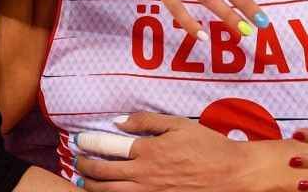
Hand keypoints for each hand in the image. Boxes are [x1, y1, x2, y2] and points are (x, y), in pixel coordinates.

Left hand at [74, 113, 246, 191]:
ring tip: (83, 179)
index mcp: (149, 151)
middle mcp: (144, 175)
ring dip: (91, 185)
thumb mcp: (179, 125)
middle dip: (84, 166)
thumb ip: (148, 121)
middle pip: (103, 172)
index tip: (79, 140)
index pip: (108, 146)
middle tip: (76, 160)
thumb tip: (120, 121)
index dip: (89, 142)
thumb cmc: (208, 147)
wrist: (231, 175)